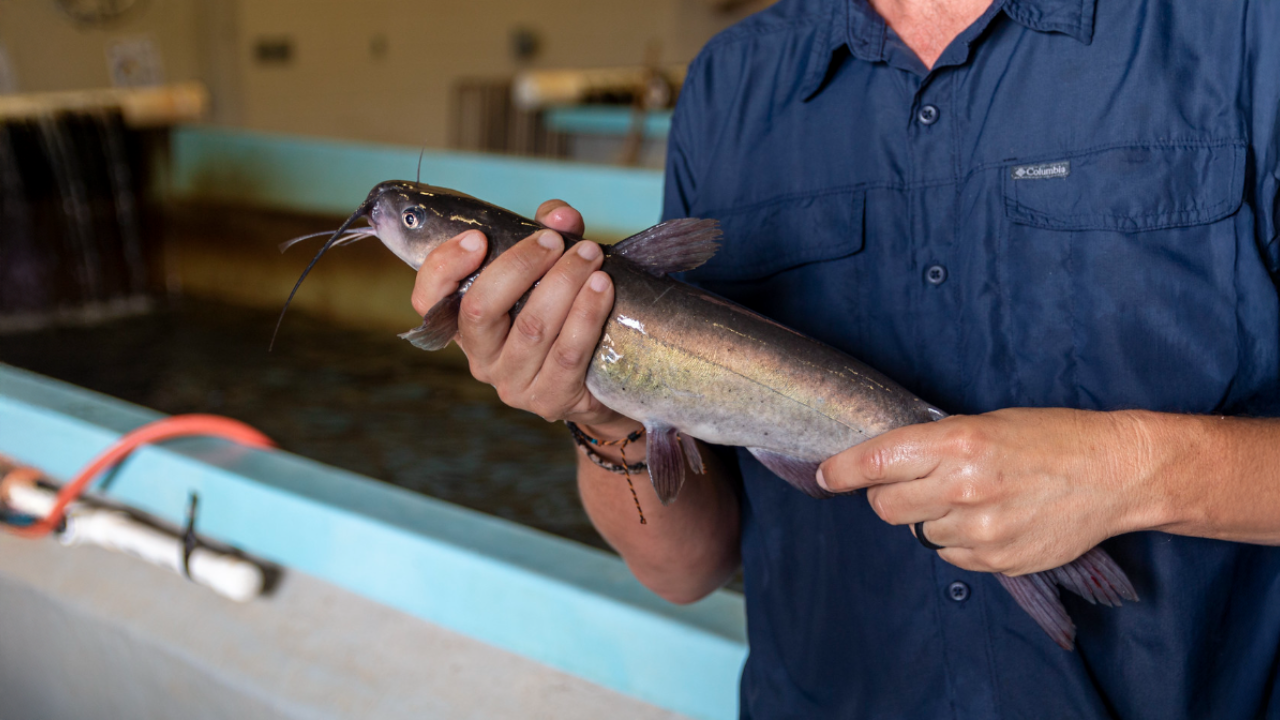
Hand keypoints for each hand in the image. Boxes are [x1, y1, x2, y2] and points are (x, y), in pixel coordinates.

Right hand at [410, 200, 635, 434]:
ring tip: (590, 255)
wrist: (600, 378)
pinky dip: (586, 314)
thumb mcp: (550, 269)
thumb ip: (549, 235)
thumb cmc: (564, 314)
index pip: (428, 299)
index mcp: (465, 324)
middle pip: (479, 310)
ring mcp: (513, 383)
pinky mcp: (550, 399)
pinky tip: (603, 287)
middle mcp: (480, 358)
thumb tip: (559, 215)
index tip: (479, 236)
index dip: (445, 266)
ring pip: (531, 328)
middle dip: (520, 265)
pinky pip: (567, 353)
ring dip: (563, 283)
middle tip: (554, 240)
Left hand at [816, 408, 1155, 574]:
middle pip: (885, 507)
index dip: (842, 470)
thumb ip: (934, 446)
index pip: (875, 462)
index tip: (827, 474)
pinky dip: (958, 541)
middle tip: (914, 483)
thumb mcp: (986, 423)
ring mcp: (981, 530)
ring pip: (918, 533)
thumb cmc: (1051, 438)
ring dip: (930, 518)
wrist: (1115, 473)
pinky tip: (990, 519)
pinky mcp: (997, 560)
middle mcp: (963, 487)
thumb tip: (886, 466)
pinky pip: (950, 555)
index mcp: (957, 443)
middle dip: (890, 495)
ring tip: (971, 498)